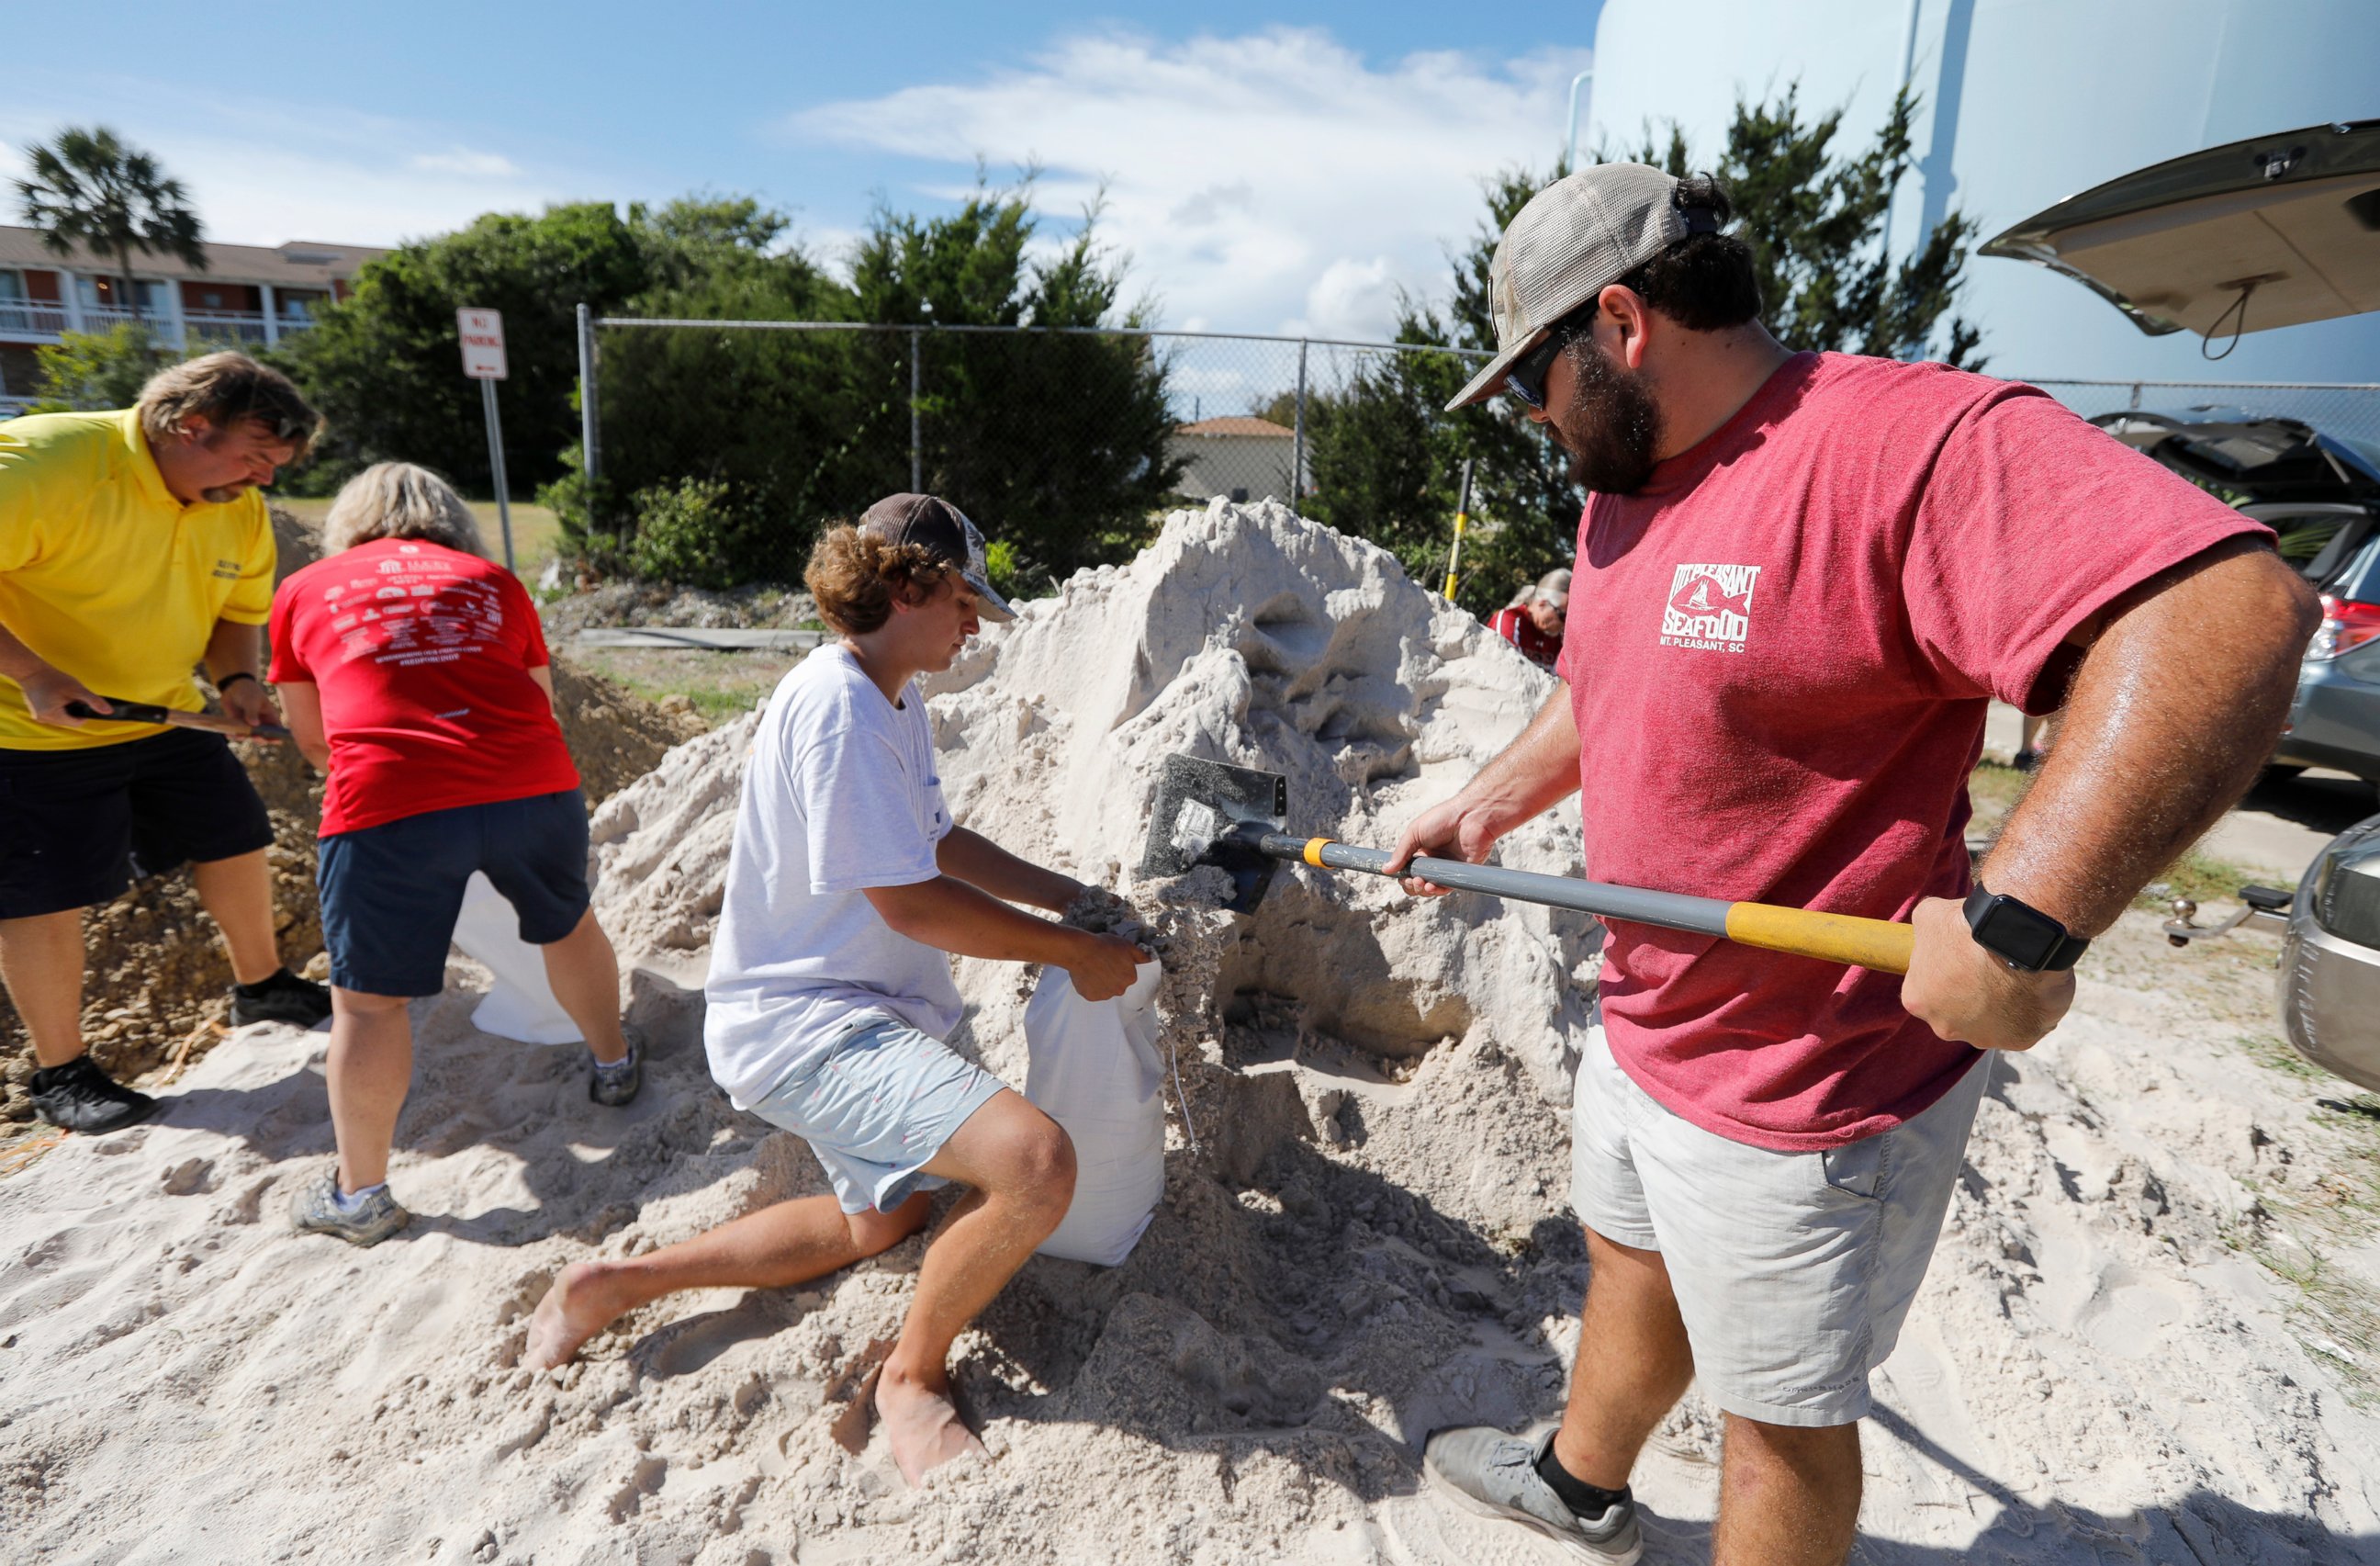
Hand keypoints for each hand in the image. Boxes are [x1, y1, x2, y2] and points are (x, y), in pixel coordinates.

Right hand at [19, 667, 109, 729]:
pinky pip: (53, 714)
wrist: (32, 671)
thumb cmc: (54, 679)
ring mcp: (38, 717)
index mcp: (53, 716)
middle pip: (69, 721)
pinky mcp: (36, 713)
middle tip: (68, 696)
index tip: (78, 700)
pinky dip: (56, 707)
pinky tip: (54, 697)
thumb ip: (93, 701)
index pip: (77, 723)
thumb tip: (108, 712)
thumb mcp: (77, 689)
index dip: (82, 712)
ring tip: (60, 695)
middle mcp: (44, 719)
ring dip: (64, 709)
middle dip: (72, 710)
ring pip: (61, 718)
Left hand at [218, 677, 281, 734]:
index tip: (276, 741)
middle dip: (260, 739)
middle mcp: (261, 724)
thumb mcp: (252, 700)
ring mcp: (249, 726)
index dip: (278, 737)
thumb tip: (255, 725)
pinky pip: (236, 734)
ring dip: (244, 738)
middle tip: (255, 737)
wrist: (234, 687)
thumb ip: (252, 712)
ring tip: (238, 736)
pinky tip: (229, 735)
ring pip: (248, 737)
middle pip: (263, 737)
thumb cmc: (249, 692)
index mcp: (269, 718)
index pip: (277, 730)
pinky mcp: (238, 725)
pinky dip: (232, 735)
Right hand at [1065, 930, 1147, 1001]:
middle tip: (1102, 963)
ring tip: (1093, 968)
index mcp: (1130, 978)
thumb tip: (1150, 961)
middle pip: (1117, 984)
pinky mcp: (1090, 997)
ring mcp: (1104, 995)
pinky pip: (1092, 992)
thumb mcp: (1127, 945)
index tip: (1113, 959)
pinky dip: (1090, 985)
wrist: (1080, 951)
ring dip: (1101, 982)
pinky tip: (1086, 974)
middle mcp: (1119, 990)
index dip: (1121, 966)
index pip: (1128, 975)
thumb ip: (1141, 956)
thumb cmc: (1103, 946)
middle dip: (1112, 976)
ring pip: (1105, 989)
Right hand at [1384, 792, 1506, 896]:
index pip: (1408, 870)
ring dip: (1422, 890)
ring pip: (1430, 888)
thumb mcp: (1415, 832)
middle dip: (1411, 885)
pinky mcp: (1461, 873)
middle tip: (1411, 880)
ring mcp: (1447, 868)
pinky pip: (1446, 887)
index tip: (1398, 875)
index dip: (1402, 876)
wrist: (1471, 816)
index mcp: (1422, 851)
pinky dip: (1436, 890)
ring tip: (1420, 882)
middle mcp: (1434, 861)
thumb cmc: (1443, 818)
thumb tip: (1386, 870)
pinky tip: (1430, 886)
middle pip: (1417, 882)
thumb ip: (1401, 852)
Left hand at [1899, 895, 2074, 1051]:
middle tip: (1987, 967)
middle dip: (1970, 993)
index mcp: (1917, 1000)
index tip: (1960, 959)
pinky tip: (2033, 987)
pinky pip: (2023, 1026)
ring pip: (1991, 1022)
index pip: (1926, 990)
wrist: (2015, 939)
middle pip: (1956, 1012)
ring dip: (2000, 1004)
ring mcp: (1984, 1037)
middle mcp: (1945, 1026)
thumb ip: (1924, 931)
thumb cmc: (1967, 928)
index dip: (1944, 973)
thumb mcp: (1928, 916)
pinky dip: (2029, 1010)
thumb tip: (1929, 929)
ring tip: (2013, 975)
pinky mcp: (2019, 1040)